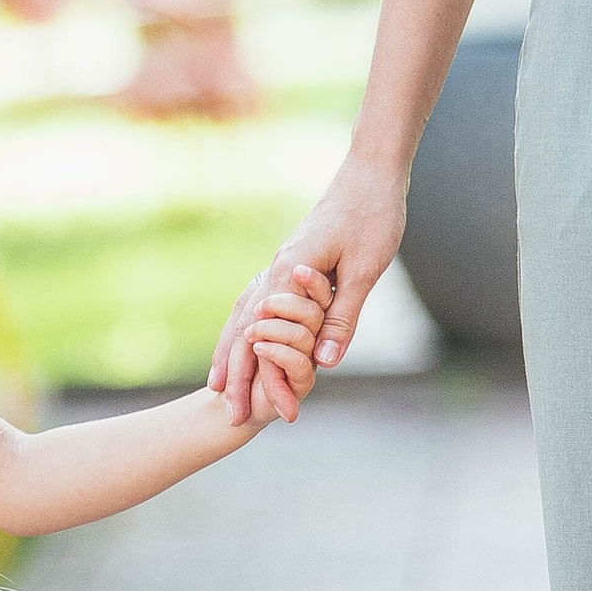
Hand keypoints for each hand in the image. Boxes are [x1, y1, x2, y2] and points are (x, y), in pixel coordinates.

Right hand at [211, 159, 408, 423]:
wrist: (369, 174)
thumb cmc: (373, 217)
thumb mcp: (363, 271)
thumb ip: (341, 318)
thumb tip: (323, 364)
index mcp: (289, 275)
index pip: (267, 340)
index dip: (267, 380)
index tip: (274, 414)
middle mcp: (274, 272)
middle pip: (244, 333)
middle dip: (238, 377)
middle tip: (232, 416)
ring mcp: (277, 266)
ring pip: (242, 317)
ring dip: (231, 354)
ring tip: (218, 386)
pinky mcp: (288, 262)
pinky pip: (254, 303)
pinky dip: (242, 328)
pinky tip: (241, 340)